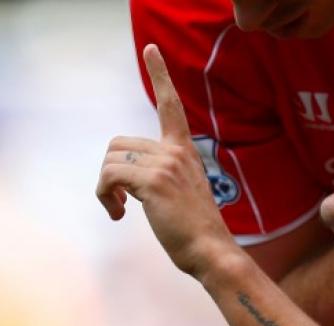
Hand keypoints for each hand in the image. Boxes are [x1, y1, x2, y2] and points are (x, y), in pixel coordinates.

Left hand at [96, 44, 234, 277]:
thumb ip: (164, 176)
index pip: (170, 106)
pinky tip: (118, 215)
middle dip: (110, 173)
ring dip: (105, 187)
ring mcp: (165, 165)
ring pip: (111, 160)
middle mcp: (175, 152)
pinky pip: (109, 177)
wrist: (212, 251)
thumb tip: (128, 180)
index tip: (151, 49)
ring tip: (119, 209)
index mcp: (184, 153)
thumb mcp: (184, 194)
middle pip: (118, 144)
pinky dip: (104, 196)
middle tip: (119, 200)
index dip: (160, 76)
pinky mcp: (153, 182)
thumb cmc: (197, 232)